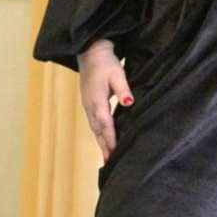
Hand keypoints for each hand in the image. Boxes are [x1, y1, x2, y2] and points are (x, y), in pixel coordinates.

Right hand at [77, 39, 132, 162]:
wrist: (90, 52)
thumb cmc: (105, 62)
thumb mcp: (117, 73)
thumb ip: (123, 89)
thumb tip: (129, 102)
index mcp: (96, 99)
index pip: (105, 123)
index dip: (110, 139)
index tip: (115, 152)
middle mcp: (90, 105)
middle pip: (98, 130)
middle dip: (104, 147)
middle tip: (110, 164)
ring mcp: (87, 105)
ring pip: (95, 128)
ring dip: (101, 143)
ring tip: (107, 158)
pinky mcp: (89, 104)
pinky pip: (94, 123)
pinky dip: (99, 134)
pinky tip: (104, 141)